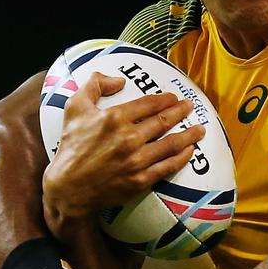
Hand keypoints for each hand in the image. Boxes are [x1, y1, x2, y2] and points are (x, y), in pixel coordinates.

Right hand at [42, 72, 204, 235]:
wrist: (67, 188)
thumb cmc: (71, 146)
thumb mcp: (74, 108)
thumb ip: (94, 85)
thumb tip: (119, 80)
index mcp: (114, 118)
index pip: (149, 104)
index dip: (166, 99)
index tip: (174, 97)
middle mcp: (128, 138)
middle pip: (164, 120)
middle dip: (181, 111)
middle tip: (190, 106)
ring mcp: (136, 160)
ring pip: (171, 143)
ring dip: (189, 134)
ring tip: (200, 128)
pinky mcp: (141, 179)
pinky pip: (168, 166)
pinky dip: (182, 157)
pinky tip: (190, 150)